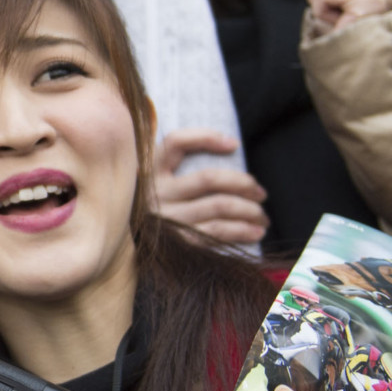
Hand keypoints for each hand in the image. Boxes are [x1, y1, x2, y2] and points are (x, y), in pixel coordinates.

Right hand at [151, 129, 267, 245]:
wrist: (129, 252)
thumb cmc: (156, 213)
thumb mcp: (156, 184)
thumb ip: (176, 166)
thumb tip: (230, 146)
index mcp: (148, 172)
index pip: (176, 142)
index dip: (206, 138)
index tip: (234, 144)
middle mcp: (155, 194)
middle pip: (209, 178)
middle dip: (243, 183)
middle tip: (261, 193)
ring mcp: (166, 220)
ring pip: (219, 206)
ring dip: (249, 210)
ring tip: (262, 216)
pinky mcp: (178, 243)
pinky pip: (217, 232)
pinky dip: (242, 231)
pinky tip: (255, 232)